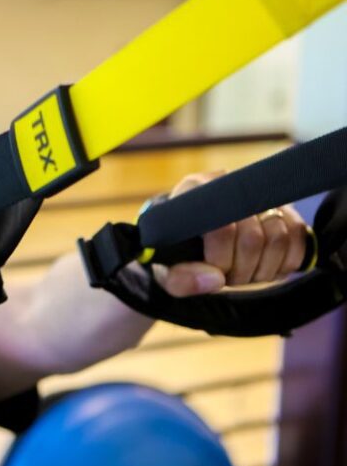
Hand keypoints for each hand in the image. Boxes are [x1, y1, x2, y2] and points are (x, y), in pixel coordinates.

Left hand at [155, 172, 308, 297]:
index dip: (220, 259)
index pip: (221, 227)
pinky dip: (285, 262)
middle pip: (253, 236)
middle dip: (241, 269)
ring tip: (243, 273)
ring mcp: (259, 195)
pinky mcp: (283, 208)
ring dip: (263, 269)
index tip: (213, 271)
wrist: (189, 244)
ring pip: (280, 236)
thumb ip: (180, 279)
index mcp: (194, 192)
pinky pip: (299, 236)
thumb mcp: (166, 272)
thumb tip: (215, 281)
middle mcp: (229, 185)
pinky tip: (264, 267)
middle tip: (228, 277)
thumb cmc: (174, 255)